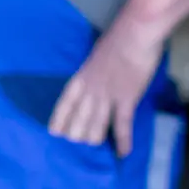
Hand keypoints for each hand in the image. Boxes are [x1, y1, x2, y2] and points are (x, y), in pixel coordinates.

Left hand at [48, 20, 164, 156]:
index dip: (59, 120)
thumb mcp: (96, 57)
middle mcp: (90, 90)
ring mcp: (107, 96)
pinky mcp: (127, 99)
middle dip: (78, 134)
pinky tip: (123, 154)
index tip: (53, 133)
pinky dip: (123, 141)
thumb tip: (95, 81)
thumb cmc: (117, 40)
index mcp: (80, 78)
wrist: (134, 33)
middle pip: (78, 120)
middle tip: (80, 144)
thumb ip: (93, 72)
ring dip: (95, 139)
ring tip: (96, 147)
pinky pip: (122, 125)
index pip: (65, 104)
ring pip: (96, 126)